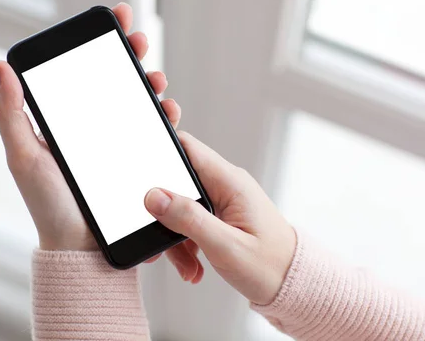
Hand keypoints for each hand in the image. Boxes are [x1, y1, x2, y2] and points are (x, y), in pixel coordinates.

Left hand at [0, 3, 182, 250]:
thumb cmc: (48, 204)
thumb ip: (10, 113)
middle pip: (113, 81)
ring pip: (137, 103)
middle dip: (129, 55)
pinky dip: (164, 116)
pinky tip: (168, 109)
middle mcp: (92, 128)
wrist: (80, 248)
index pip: (82, 73)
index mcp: (65, 122)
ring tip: (155, 78)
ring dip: (149, 83)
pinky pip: (154, 132)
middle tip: (138, 40)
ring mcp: (116, 144)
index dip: (98, 45)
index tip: (113, 20)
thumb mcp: (24, 156)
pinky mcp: (136, 161)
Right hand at [144, 132, 296, 304]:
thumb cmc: (271, 266)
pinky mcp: (220, 217)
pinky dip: (185, 243)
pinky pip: (191, 221)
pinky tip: (192, 264)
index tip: (137, 163)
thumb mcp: (225, 246)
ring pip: (180, 206)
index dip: (160, 148)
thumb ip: (189, 219)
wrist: (295, 286)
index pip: (187, 147)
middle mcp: (225, 185)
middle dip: (162, 211)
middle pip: (177, 182)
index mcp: (230, 182)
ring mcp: (223, 201)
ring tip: (185, 263)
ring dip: (175, 235)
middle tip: (158, 237)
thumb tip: (154, 196)